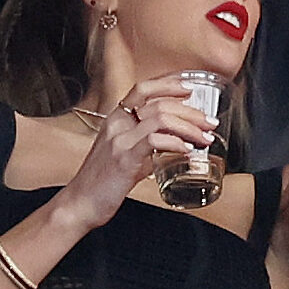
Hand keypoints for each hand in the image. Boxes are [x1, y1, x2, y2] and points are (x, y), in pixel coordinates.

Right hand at [54, 75, 217, 228]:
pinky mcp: (124, 159)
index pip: (143, 88)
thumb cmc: (101, 182)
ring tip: (205, 138)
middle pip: (159, 103)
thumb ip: (145, 146)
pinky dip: (177, 142)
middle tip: (209, 122)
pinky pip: (155, 140)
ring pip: (161, 118)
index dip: (169, 84)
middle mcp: (117, 124)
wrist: (79, 203)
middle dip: (191, 111)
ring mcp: (120, 140)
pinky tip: (188, 150)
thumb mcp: (124, 155)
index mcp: (115, 119)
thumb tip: (173, 146)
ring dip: (190, 126)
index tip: (189, 89)